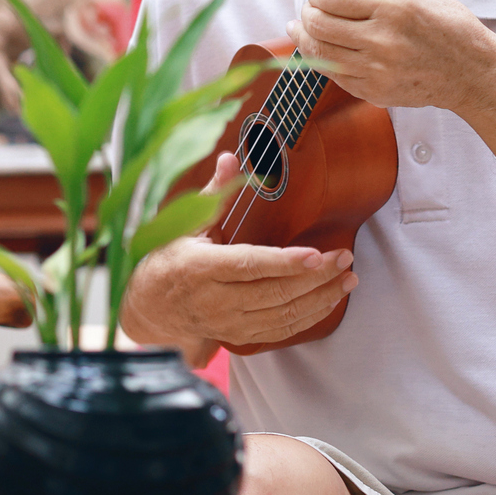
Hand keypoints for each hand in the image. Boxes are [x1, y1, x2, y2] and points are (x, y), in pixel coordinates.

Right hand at [123, 159, 356, 351]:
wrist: (148, 309)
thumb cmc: (167, 260)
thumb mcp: (183, 226)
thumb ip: (213, 194)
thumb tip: (230, 158)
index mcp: (200, 268)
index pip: (248, 265)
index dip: (284, 262)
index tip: (316, 254)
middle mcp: (215, 300)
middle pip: (274, 292)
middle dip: (316, 277)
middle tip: (345, 257)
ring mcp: (228, 323)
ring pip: (283, 314)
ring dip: (320, 298)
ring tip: (347, 278)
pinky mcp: (239, 336)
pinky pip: (281, 331)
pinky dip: (309, 316)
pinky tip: (329, 300)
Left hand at [290, 0, 495, 113]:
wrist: (470, 69)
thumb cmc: (440, 21)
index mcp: (392, 6)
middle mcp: (383, 40)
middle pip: (317, 25)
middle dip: (307, 13)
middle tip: (312, 9)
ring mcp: (378, 70)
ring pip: (318, 53)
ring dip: (307, 37)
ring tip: (307, 28)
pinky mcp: (375, 92)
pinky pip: (333, 75)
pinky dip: (324, 59)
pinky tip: (330, 48)